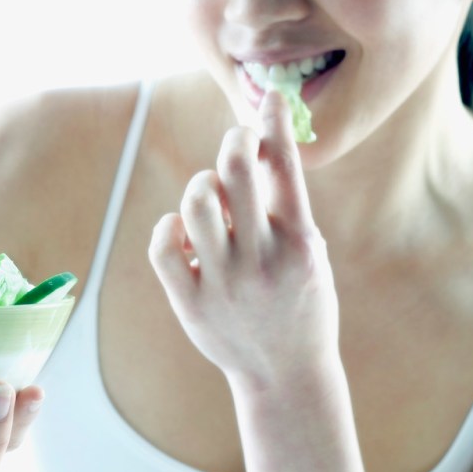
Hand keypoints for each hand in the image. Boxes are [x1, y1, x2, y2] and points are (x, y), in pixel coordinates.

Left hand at [148, 91, 338, 387]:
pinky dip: (170, 225)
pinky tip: (184, 231)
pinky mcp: (190, 302)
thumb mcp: (309, 253)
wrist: (286, 373)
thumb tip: (262, 144)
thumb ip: (286, 207)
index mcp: (299, 244)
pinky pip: (164, 243)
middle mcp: (261, 259)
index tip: (269, 98)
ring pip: (195, 201)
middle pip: (235, 172)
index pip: (285, 168)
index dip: (274, 124)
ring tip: (213, 198)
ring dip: (203, 185)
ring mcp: (223, 282)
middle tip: (237, 141)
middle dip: (234, 141)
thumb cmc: (299, 302)